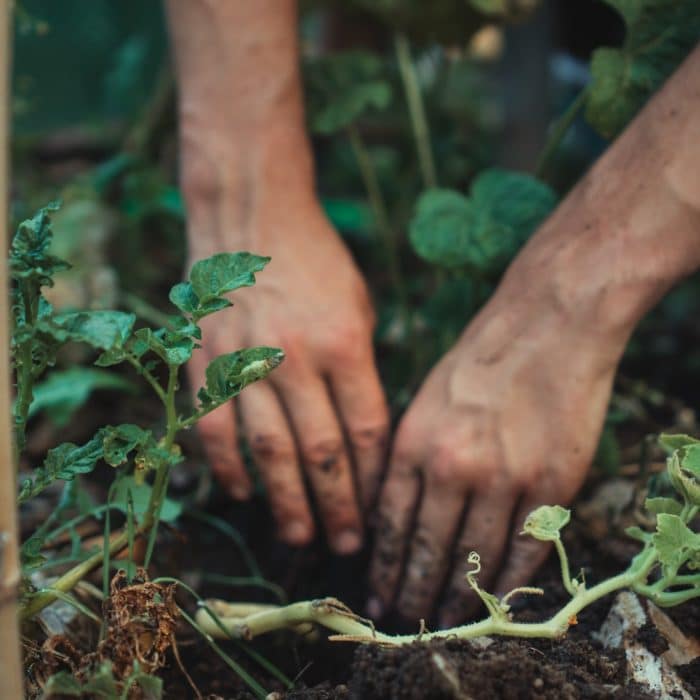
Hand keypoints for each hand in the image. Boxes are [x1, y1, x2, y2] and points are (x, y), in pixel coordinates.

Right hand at [187, 195, 388, 554]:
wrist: (251, 218)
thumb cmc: (317, 263)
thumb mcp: (359, 306)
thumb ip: (361, 369)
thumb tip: (364, 434)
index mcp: (345, 344)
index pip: (366, 430)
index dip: (373, 478)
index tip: (380, 510)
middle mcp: (296, 359)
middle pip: (321, 452)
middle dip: (338, 506)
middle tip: (346, 547)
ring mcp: (246, 361)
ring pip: (269, 451)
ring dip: (285, 501)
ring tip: (300, 537)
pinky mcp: (208, 361)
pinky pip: (216, 427)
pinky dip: (229, 467)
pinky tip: (243, 494)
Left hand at [368, 286, 621, 624]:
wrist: (547, 324)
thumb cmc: (480, 357)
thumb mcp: (424, 397)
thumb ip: (408, 454)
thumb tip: (392, 511)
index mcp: (413, 442)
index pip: (390, 523)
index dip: (384, 566)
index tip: (377, 593)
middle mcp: (452, 466)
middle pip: (427, 549)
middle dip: (412, 591)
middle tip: (404, 620)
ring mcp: (504, 477)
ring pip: (474, 558)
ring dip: (458, 596)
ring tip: (444, 619)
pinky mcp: (551, 483)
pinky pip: (525, 549)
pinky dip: (508, 582)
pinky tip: (495, 601)